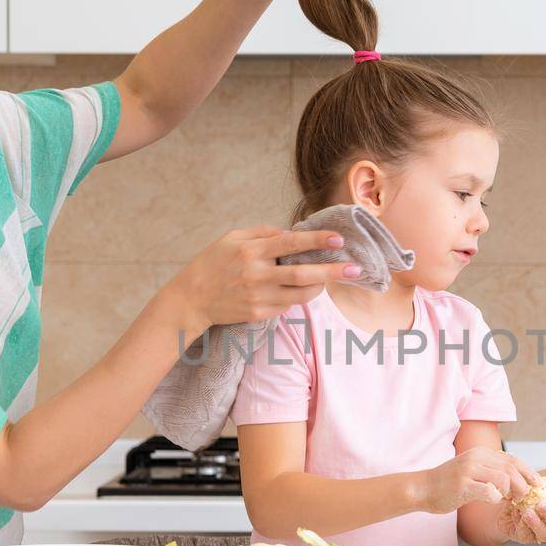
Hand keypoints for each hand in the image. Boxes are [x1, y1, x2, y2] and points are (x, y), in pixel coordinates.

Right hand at [166, 226, 358, 334]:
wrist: (191, 299)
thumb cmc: (212, 264)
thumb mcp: (231, 238)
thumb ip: (261, 232)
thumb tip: (289, 232)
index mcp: (251, 250)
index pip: (291, 243)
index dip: (318, 240)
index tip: (338, 240)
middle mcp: (257, 274)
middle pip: (303, 274)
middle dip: (332, 271)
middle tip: (354, 269)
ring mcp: (259, 297)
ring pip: (301, 294)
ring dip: (320, 287)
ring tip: (330, 279)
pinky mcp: (259, 314)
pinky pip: (288, 305)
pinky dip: (298, 297)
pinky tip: (301, 291)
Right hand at [417, 448, 536, 515]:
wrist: (422, 488)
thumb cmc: (448, 483)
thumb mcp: (472, 469)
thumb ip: (491, 470)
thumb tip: (516, 478)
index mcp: (481, 453)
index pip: (513, 460)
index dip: (528, 472)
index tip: (537, 483)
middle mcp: (476, 458)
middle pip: (511, 469)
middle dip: (523, 484)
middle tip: (522, 497)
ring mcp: (468, 471)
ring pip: (504, 479)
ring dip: (509, 492)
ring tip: (505, 499)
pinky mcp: (462, 486)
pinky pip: (489, 492)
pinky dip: (495, 499)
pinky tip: (490, 500)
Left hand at [497, 476, 545, 544]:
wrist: (502, 504)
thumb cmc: (521, 493)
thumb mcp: (529, 484)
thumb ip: (537, 483)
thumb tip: (540, 481)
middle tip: (541, 505)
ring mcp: (543, 532)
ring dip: (537, 524)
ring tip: (527, 512)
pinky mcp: (528, 538)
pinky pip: (527, 536)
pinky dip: (521, 525)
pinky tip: (516, 514)